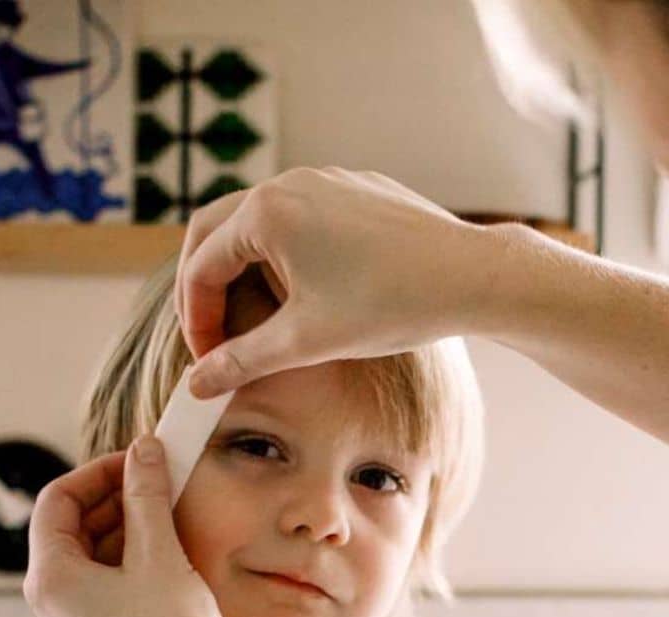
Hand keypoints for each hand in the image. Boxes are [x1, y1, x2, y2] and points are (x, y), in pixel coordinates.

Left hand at [23, 434, 228, 616]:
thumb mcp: (159, 555)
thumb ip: (146, 497)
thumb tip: (143, 451)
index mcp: (50, 577)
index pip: (57, 501)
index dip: (97, 473)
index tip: (138, 461)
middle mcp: (49, 604)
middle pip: (69, 530)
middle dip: (114, 500)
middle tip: (158, 483)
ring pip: (88, 560)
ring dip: (125, 531)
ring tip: (168, 517)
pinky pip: (103, 589)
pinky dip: (128, 564)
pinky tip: (167, 557)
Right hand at [173, 167, 500, 395]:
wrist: (472, 276)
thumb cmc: (392, 305)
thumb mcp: (307, 342)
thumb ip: (244, 361)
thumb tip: (196, 384)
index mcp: (266, 212)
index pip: (202, 266)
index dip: (197, 320)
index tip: (209, 361)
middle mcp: (289, 183)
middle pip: (217, 230)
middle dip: (207, 286)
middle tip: (213, 334)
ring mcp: (326, 179)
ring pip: (261, 219)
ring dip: (246, 267)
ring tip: (256, 317)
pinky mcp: (358, 188)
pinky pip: (304, 214)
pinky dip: (286, 251)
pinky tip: (307, 291)